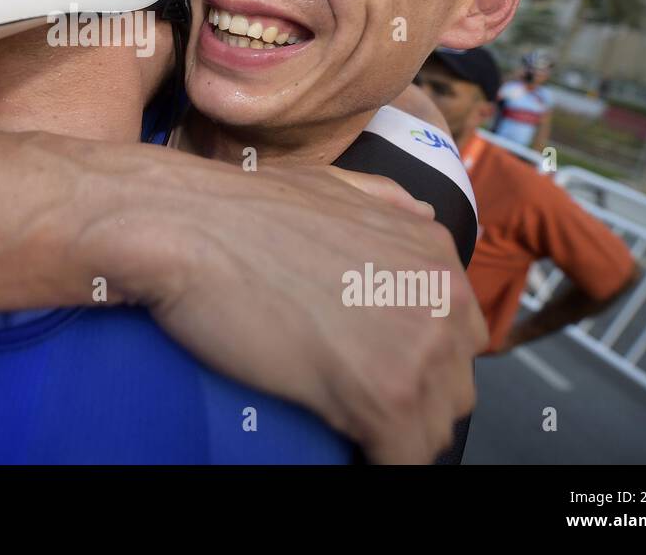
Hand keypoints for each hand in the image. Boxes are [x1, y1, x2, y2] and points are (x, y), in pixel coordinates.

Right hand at [102, 161, 487, 463]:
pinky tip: (350, 453)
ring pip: (433, 430)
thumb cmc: (240, 208)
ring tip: (342, 424)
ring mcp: (419, 350)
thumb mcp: (329, 184)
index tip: (377, 367)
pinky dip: (379, 462)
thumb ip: (385, 200)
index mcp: (432, 251)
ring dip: (393, 433)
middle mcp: (441, 297)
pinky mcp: (386, 397)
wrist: (187, 229)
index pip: (458, 335)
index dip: (416, 358)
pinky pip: (406, 461)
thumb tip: (420, 216)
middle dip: (410, 396)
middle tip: (351, 394)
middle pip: (452, 386)